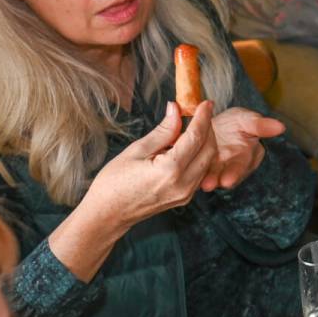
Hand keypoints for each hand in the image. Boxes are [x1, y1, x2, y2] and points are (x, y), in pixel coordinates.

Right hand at [84, 101, 218, 227]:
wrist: (108, 214)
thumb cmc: (114, 182)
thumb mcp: (136, 150)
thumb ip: (163, 131)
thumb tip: (176, 109)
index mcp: (170, 170)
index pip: (196, 137)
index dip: (203, 117)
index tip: (206, 102)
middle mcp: (183, 184)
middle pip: (209, 149)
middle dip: (207, 128)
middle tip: (199, 112)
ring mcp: (186, 194)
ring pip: (207, 161)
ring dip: (204, 142)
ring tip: (191, 126)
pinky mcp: (184, 198)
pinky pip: (200, 172)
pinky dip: (199, 156)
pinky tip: (185, 146)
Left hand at [202, 106, 284, 190]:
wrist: (217, 123)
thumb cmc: (236, 122)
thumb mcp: (248, 119)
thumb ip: (261, 125)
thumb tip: (281, 127)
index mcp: (249, 156)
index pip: (243, 166)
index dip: (235, 173)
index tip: (228, 181)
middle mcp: (234, 167)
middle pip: (226, 176)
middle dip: (217, 181)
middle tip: (209, 185)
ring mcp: (219, 169)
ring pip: (213, 176)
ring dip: (206, 180)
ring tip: (198, 184)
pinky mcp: (205, 168)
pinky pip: (199, 172)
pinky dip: (194, 174)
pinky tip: (186, 176)